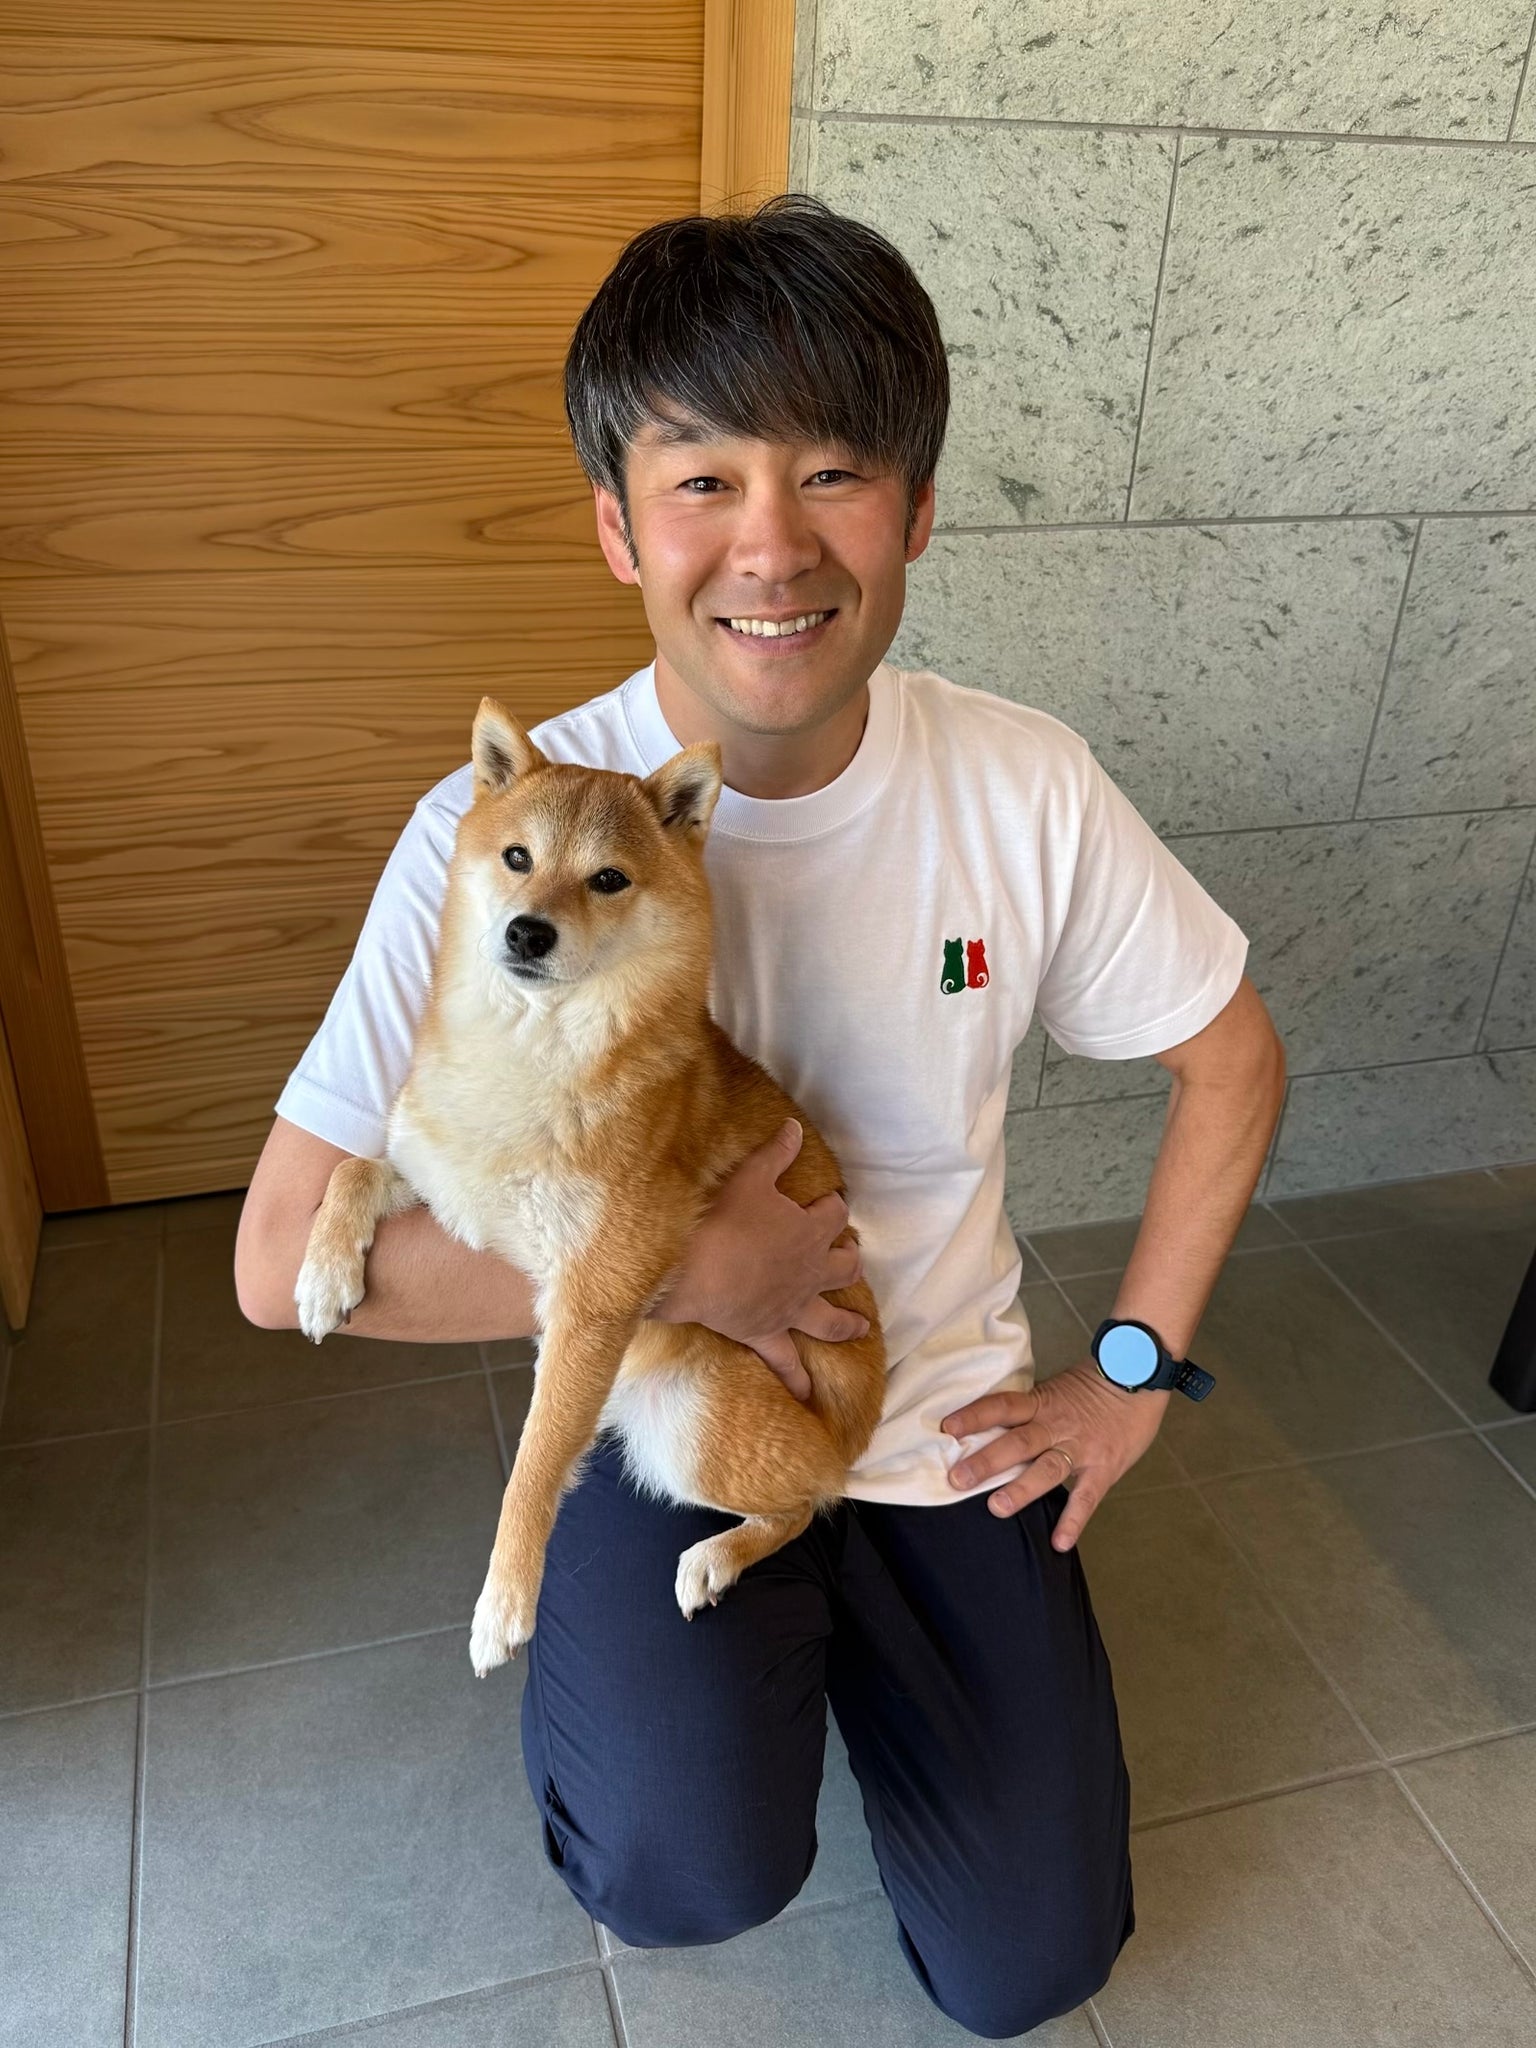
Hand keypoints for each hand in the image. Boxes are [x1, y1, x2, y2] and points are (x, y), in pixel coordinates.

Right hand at [652, 1119, 869, 1401]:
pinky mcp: (767, 1333)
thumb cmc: (723, 1219)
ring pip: (830, 1319)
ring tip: (861, 1326)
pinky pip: (786, 1362)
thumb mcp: (751, 1176)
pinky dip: (796, 1379)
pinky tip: (805, 1395)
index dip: (835, 1206)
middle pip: (843, 1266)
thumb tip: (794, 1127)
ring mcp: (792, 1308)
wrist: (695, 1269)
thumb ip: (775, 1154)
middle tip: (850, 1255)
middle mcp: (810, 1272)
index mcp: (810, 1231)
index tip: (832, 1201)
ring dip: (847, 1322)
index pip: (834, 1214)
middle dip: (849, 1259)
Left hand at [941, 1361, 1169, 1551]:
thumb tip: (992, 1422)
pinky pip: (1086, 1497)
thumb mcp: (1056, 1387)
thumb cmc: (1095, 1382)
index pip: (1002, 1406)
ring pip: (1046, 1469)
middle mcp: (1056, 1425)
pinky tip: (1059, 1543)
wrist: (1139, 1375)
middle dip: (986, 1462)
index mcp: (1041, 1403)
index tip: (947, 1428)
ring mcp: (1080, 1448)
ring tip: (997, 1508)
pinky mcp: (1103, 1468)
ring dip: (1021, 1489)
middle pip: (1017, 1442)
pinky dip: (1073, 1521)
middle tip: (957, 1479)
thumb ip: (1030, 1408)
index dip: (975, 1415)